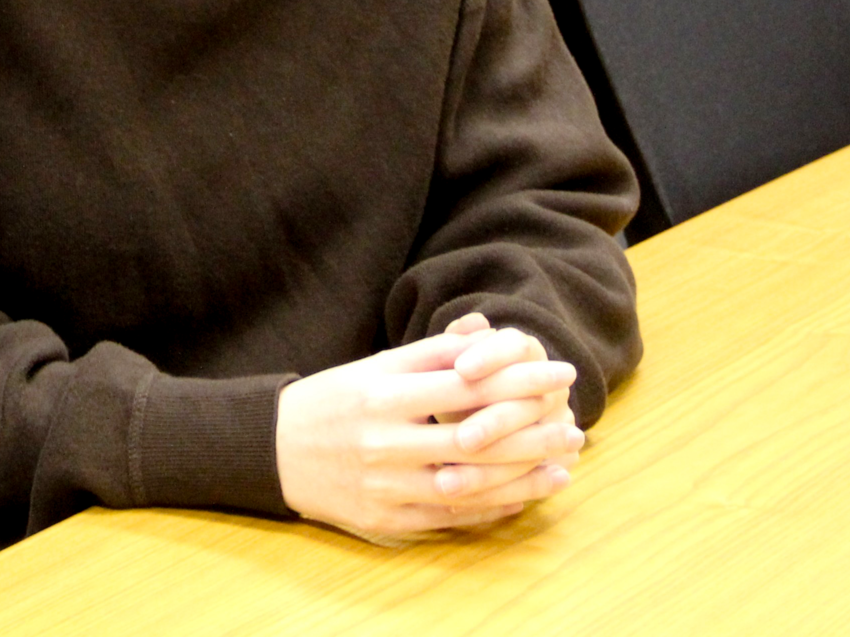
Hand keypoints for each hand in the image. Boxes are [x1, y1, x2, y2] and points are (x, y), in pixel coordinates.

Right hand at [274, 321, 585, 540]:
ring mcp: (386, 486)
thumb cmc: (332, 400)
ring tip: (564, 467)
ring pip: (470, 484)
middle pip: (476, 438)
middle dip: (534, 432)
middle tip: (576, 427)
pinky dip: (491, 509)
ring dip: (524, 477)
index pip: (467, 385)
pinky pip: (450, 518)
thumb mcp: (375, 367)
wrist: (273, 451)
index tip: (560, 374)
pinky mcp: (386, 520)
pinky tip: (523, 498)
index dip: (520, 379)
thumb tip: (486, 330)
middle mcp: (386, 442)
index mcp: (383, 395)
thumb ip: (432, 352)